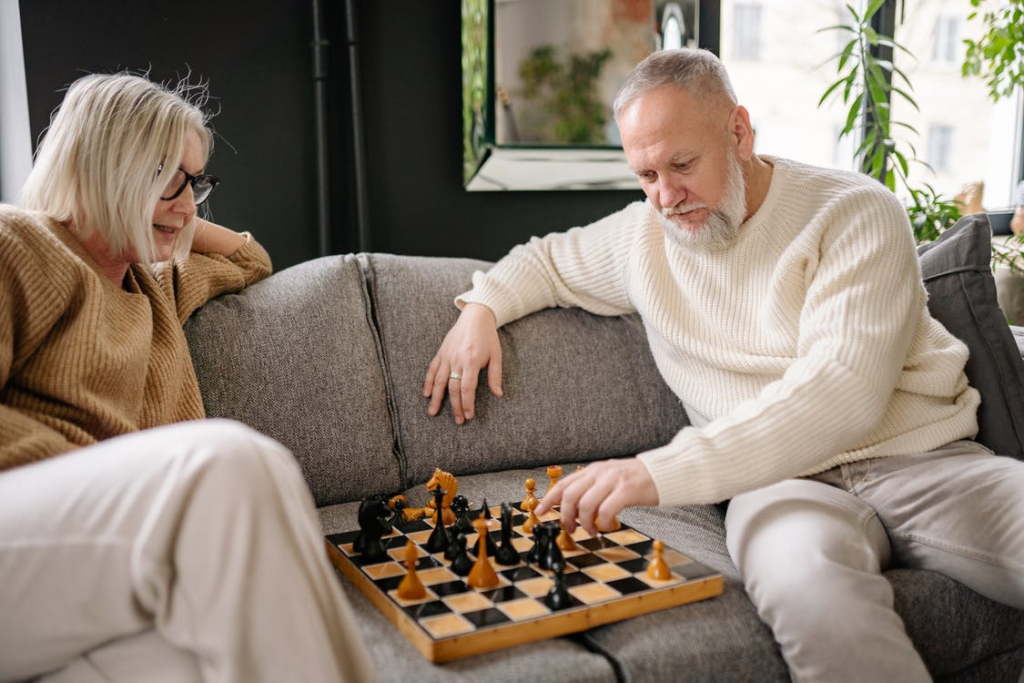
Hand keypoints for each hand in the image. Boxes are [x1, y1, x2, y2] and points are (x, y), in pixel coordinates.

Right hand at [424, 303, 502, 424]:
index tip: (468, 416)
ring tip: (432, 413)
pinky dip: (428, 382)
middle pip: (453, 388)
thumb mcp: (496, 355)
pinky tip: (426, 394)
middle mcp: (457, 360)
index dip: (467, 404)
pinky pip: (432, 370)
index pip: (467, 388)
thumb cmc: (488, 337)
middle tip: (457, 421)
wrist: (475, 317)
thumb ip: (495, 376)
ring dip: (436, 399)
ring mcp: (447, 356)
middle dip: (455, 406)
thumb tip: (498, 394)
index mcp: (472, 361)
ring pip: (439, 381)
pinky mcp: (441, 353)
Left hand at [536, 458, 658, 535]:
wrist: (664, 473)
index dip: (549, 499)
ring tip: (592, 531)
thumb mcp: (610, 478)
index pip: (565, 484)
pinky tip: (607, 526)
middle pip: (571, 496)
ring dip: (585, 524)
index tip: (540, 511)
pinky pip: (606, 511)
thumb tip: (573, 506)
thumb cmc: (637, 480)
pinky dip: (603, 523)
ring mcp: (613, 481)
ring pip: (586, 505)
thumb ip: (593, 487)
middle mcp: (600, 473)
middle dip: (566, 517)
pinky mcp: (627, 491)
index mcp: (594, 470)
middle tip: (571, 529)